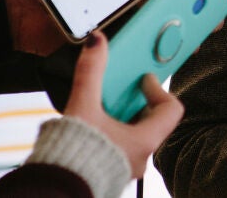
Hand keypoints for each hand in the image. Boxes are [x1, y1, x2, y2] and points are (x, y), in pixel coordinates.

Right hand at [64, 31, 184, 177]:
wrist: (54, 189)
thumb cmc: (73, 156)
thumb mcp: (83, 107)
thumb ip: (90, 72)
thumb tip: (96, 43)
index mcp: (145, 141)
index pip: (172, 109)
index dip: (159, 90)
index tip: (143, 81)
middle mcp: (141, 157)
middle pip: (152, 121)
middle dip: (137, 103)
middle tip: (121, 92)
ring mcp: (127, 167)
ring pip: (135, 136)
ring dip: (122, 119)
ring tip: (102, 109)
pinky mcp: (111, 174)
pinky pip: (120, 149)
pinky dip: (111, 134)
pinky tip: (91, 129)